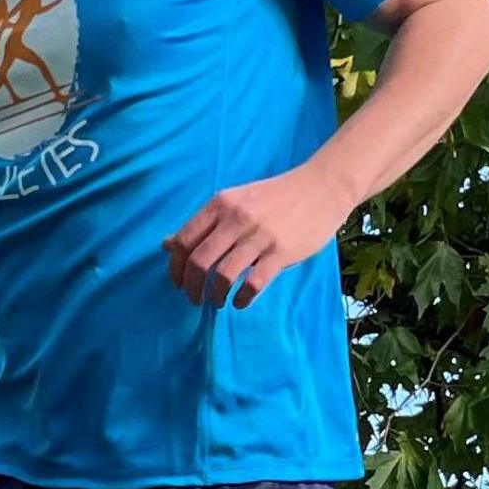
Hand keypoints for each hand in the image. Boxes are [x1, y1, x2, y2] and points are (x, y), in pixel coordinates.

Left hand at [164, 162, 358, 307]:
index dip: (175, 267)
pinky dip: (241, 298)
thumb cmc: (274, 197)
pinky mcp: (282, 252)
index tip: (178, 282)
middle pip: (199, 261)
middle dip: (191, 287)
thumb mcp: (234, 201)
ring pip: (223, 275)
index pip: (183, 240)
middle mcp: (236, 218)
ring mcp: (260, 236)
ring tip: (217, 301)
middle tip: (195, 298)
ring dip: (214, 295)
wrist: (321, 187)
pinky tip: (240, 301)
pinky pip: (253, 283)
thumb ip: (203, 223)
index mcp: (220, 204)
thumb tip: (167, 245)